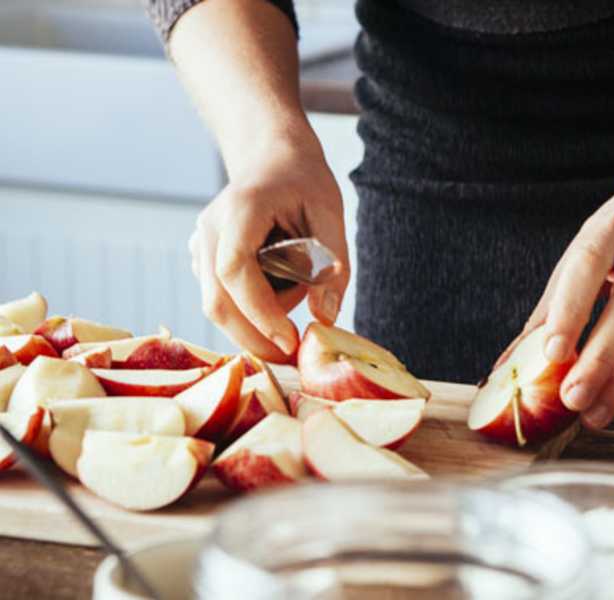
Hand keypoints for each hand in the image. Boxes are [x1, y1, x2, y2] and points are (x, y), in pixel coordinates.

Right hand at [189, 133, 349, 362]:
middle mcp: (209, 229)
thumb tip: (326, 319)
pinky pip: (220, 297)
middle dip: (254, 337)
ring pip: (215, 303)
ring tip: (296, 295)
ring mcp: (199, 244)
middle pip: (216, 299)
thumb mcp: (331, 214)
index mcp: (240, 210)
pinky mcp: (201, 259)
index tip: (291, 339)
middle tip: (293, 356)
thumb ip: (334, 266)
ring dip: (254, 321)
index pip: (235, 271)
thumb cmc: (304, 182)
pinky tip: (279, 288)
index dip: (259, 312)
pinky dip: (248, 310)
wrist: (271, 158)